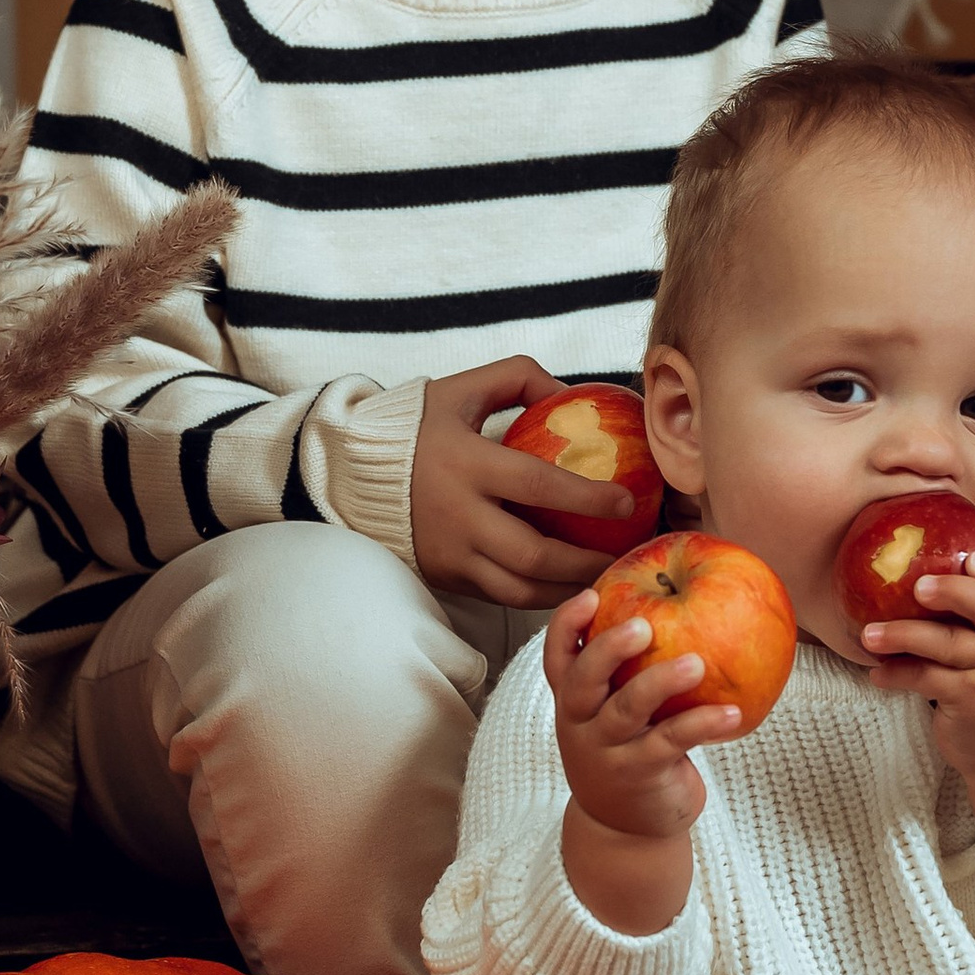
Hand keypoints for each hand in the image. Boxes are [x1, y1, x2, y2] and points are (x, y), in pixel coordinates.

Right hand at [410, 356, 637, 605]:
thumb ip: (519, 378)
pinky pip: (501, 596)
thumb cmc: (414, 427)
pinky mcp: (446, 577)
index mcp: (465, 464)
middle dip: (586, 562)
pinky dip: (539, 596)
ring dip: (568, 589)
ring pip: (520, 589)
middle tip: (623, 555)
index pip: (536, 484)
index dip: (586, 498)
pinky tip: (569, 585)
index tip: (626, 502)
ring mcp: (450, 554)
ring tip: (604, 577)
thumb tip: (573, 394)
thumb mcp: (462, 390)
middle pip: (533, 554)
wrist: (347, 473)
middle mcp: (458, 516)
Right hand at [546, 585, 741, 936]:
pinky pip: (671, 742)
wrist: (624, 832)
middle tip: (644, 625)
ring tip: (697, 663)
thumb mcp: (614, 715)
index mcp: (573, 702)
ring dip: (661, 682)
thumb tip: (682, 605)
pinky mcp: (639, 774)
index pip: (557, 658)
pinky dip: (702, 723)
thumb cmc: (627, 753)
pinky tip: (733, 712)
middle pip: (582, 680)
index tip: (591, 594)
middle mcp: (580, 724)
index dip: (566, 625)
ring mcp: (606, 752)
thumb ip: (630, 674)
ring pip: (627, 710)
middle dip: (608, 648)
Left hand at [858, 549, 974, 769]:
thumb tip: (940, 569)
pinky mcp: (972, 703)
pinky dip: (898, 673)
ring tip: (870, 633)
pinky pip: (928, 679)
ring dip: (904, 634)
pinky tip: (877, 671)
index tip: (971, 558)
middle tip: (916, 585)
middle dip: (953, 592)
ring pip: (949, 644)